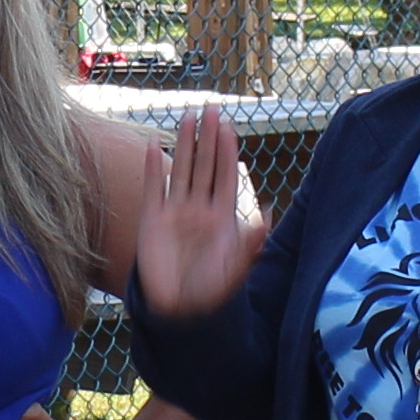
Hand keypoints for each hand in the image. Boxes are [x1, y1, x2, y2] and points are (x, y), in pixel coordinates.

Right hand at [136, 104, 263, 318]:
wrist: (178, 311)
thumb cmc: (210, 291)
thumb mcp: (235, 267)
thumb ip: (250, 242)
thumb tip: (268, 215)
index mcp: (220, 216)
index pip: (224, 175)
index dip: (226, 151)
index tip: (228, 127)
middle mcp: (198, 209)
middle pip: (203, 165)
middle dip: (207, 138)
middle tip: (211, 109)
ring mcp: (174, 212)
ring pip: (180, 170)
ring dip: (183, 144)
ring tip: (187, 117)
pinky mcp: (151, 221)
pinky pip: (152, 189)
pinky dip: (151, 168)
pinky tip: (150, 146)